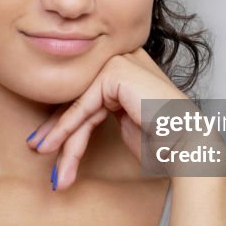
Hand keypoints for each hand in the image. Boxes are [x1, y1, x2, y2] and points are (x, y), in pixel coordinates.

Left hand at [26, 47, 192, 190]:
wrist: (187, 143)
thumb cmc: (163, 138)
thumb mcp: (122, 121)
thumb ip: (97, 110)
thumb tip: (61, 121)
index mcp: (125, 65)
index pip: (85, 92)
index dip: (63, 119)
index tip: (46, 141)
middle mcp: (121, 57)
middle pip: (78, 96)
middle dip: (56, 128)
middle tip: (38, 149)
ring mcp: (118, 60)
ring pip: (78, 105)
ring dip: (62, 139)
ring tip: (54, 168)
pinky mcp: (115, 72)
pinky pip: (82, 106)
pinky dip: (67, 129)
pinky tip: (54, 148)